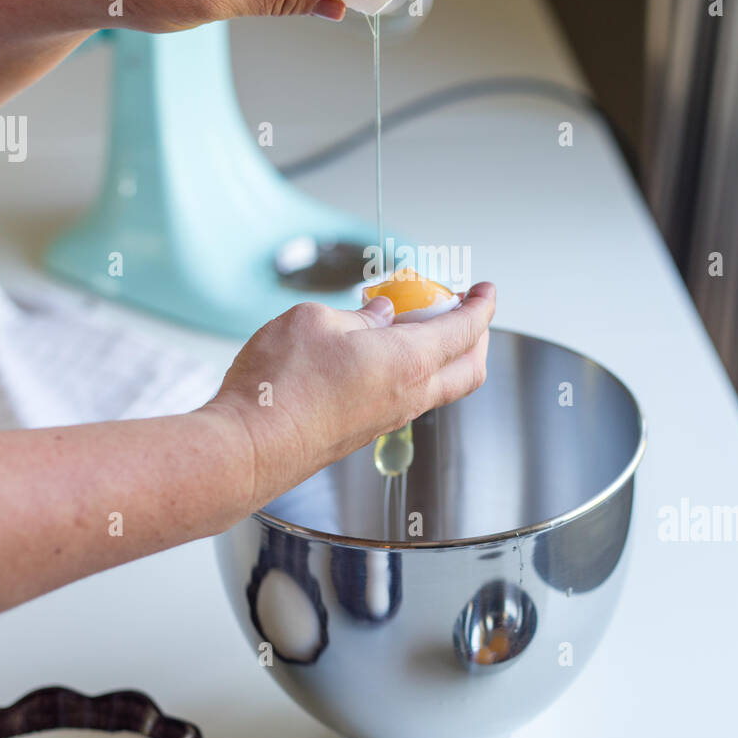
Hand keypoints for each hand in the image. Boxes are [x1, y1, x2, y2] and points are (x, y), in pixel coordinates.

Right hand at [207, 283, 495, 511]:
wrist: (252, 446)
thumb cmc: (280, 385)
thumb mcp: (315, 320)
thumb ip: (357, 315)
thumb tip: (378, 314)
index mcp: (410, 360)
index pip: (466, 330)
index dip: (481, 306)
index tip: (485, 290)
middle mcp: (409, 394)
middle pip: (469, 367)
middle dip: (476, 335)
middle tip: (463, 309)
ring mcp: (389, 418)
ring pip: (441, 386)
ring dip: (445, 355)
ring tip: (420, 326)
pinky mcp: (367, 431)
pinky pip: (409, 397)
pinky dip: (414, 371)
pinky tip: (384, 353)